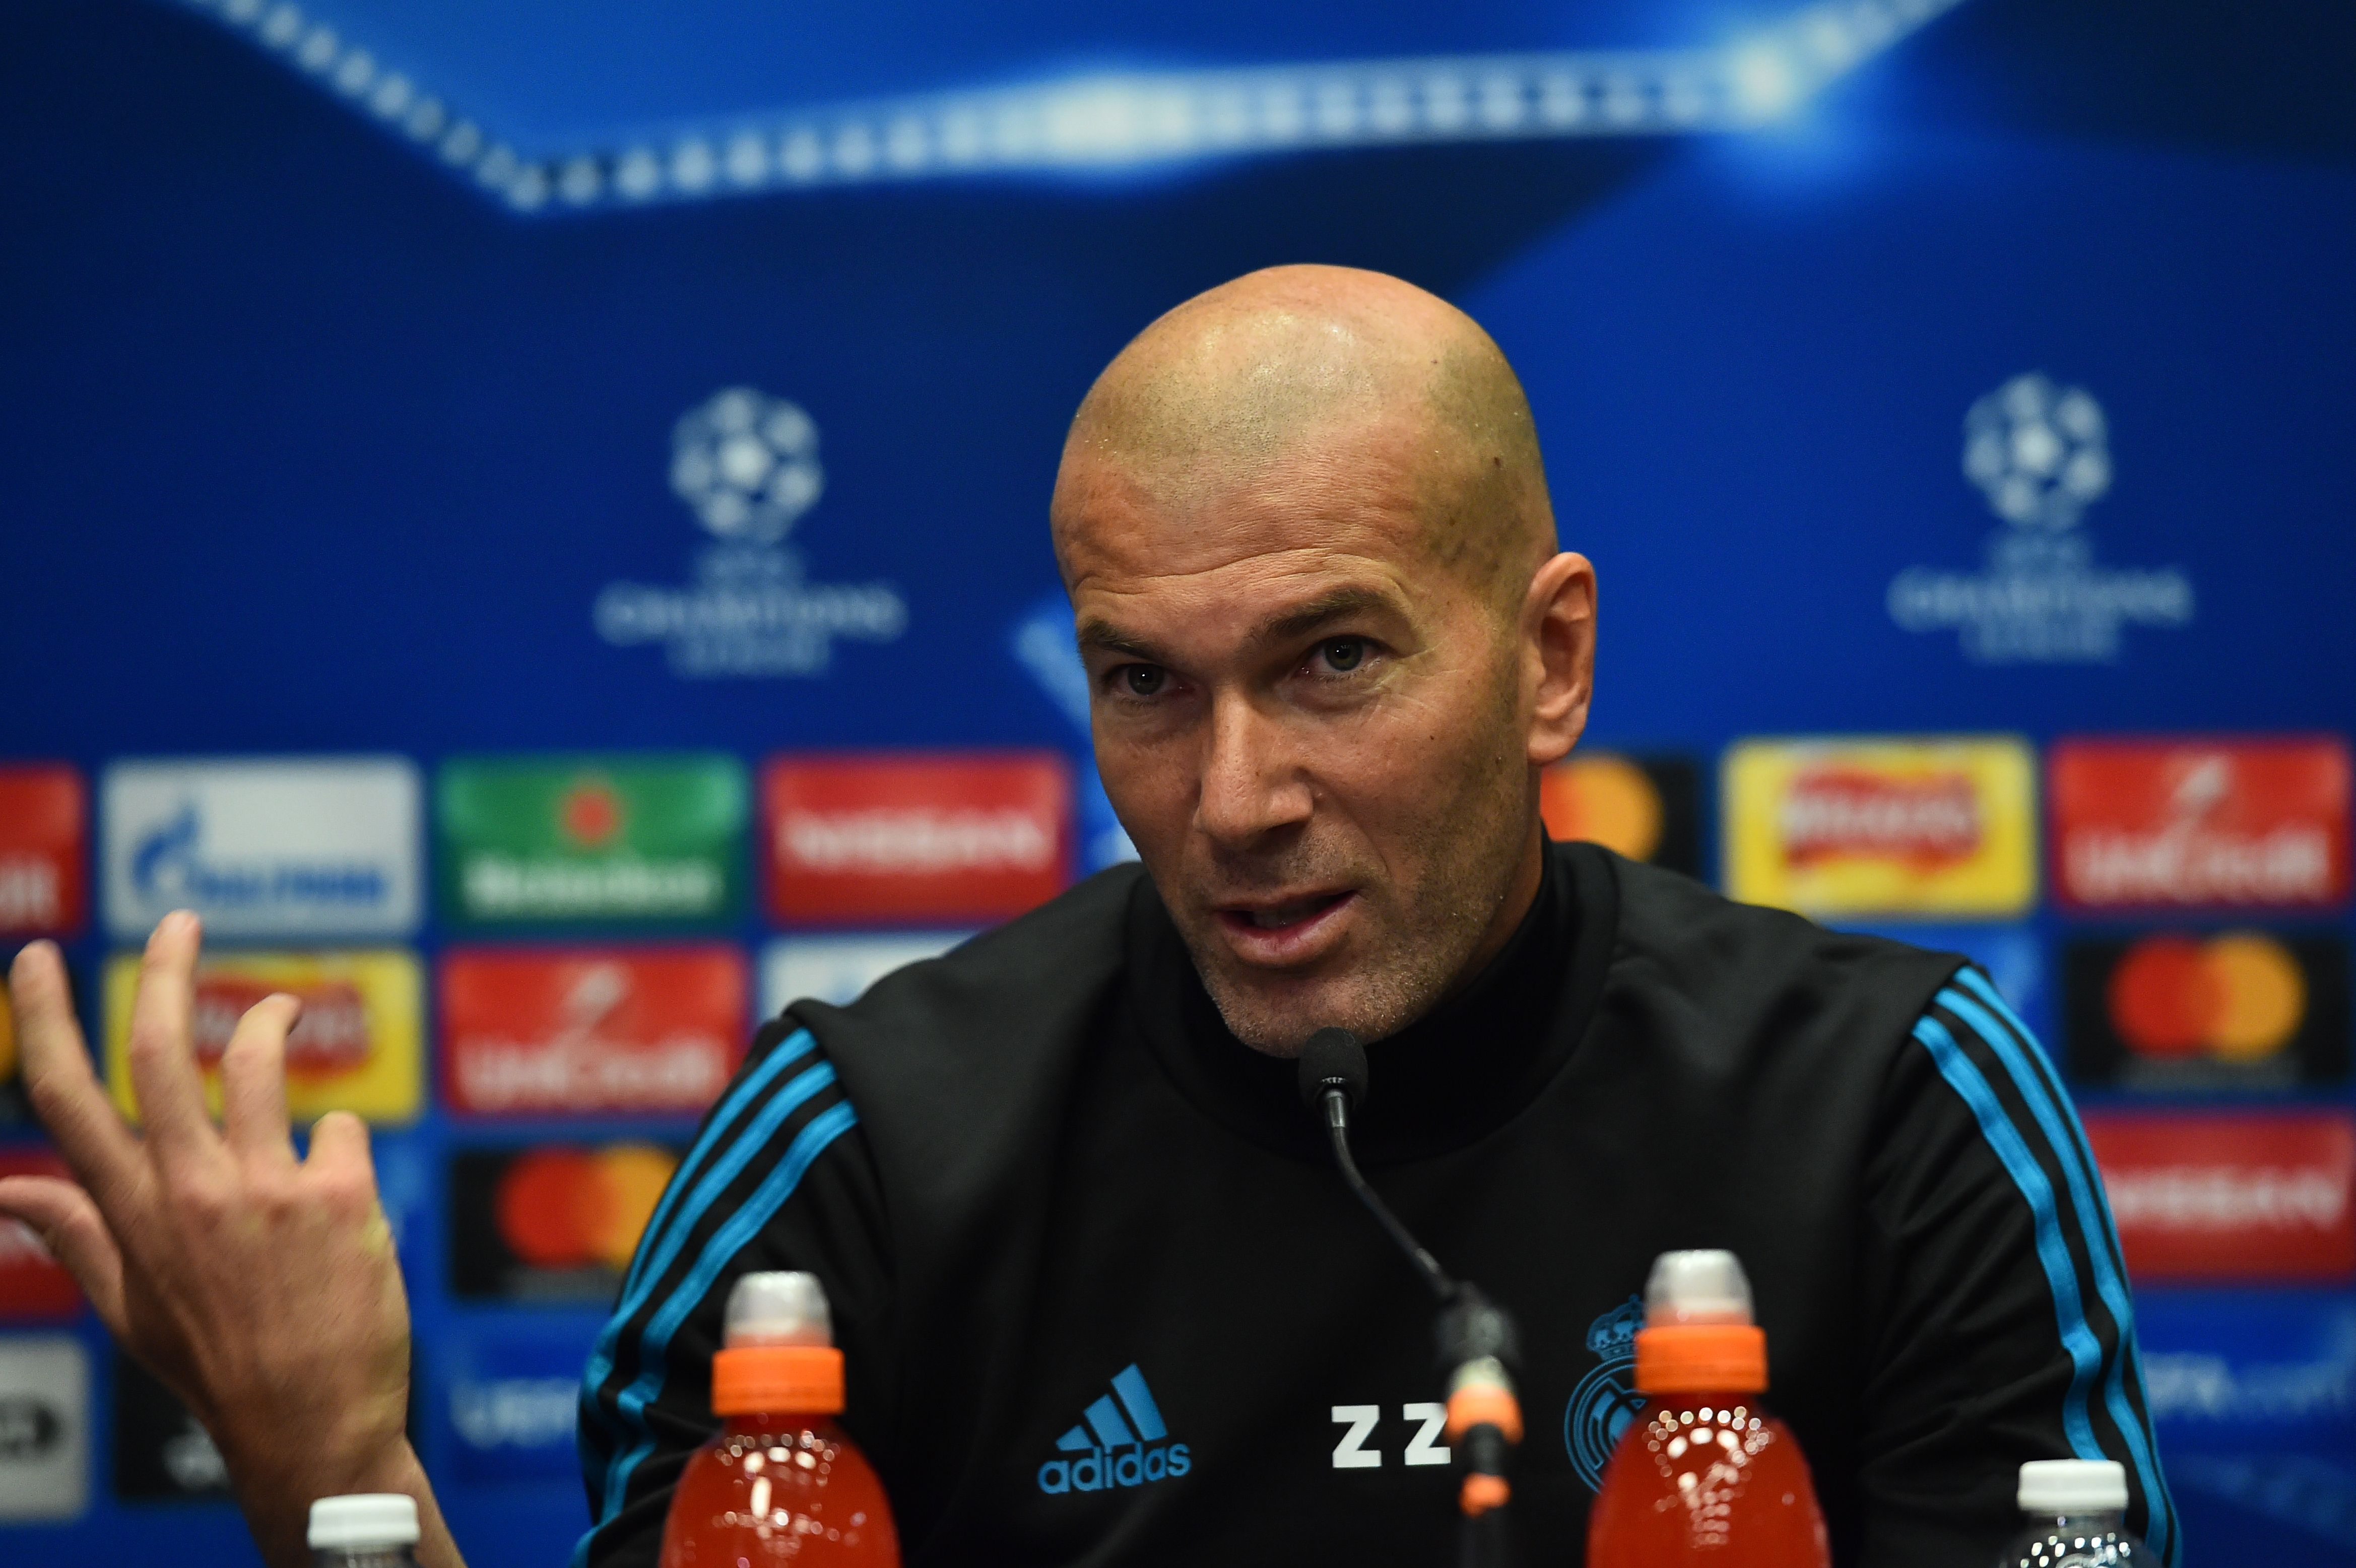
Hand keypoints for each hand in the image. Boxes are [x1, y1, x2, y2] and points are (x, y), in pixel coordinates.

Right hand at [0, 913, 462, 1567]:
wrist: (312, 1426)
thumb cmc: (220, 1365)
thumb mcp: (130, 1308)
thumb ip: (78, 1235)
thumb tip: (8, 1189)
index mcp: (133, 1214)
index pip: (68, 1099)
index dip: (43, 1020)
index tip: (38, 958)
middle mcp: (191, 1190)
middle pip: (162, 1050)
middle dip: (167, 970)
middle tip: (181, 921)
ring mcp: (267, 1188)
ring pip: (262, 1059)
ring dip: (272, 1021)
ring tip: (280, 1011)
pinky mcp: (339, 1195)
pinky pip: (341, 1130)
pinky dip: (340, 1150)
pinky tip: (343, 1199)